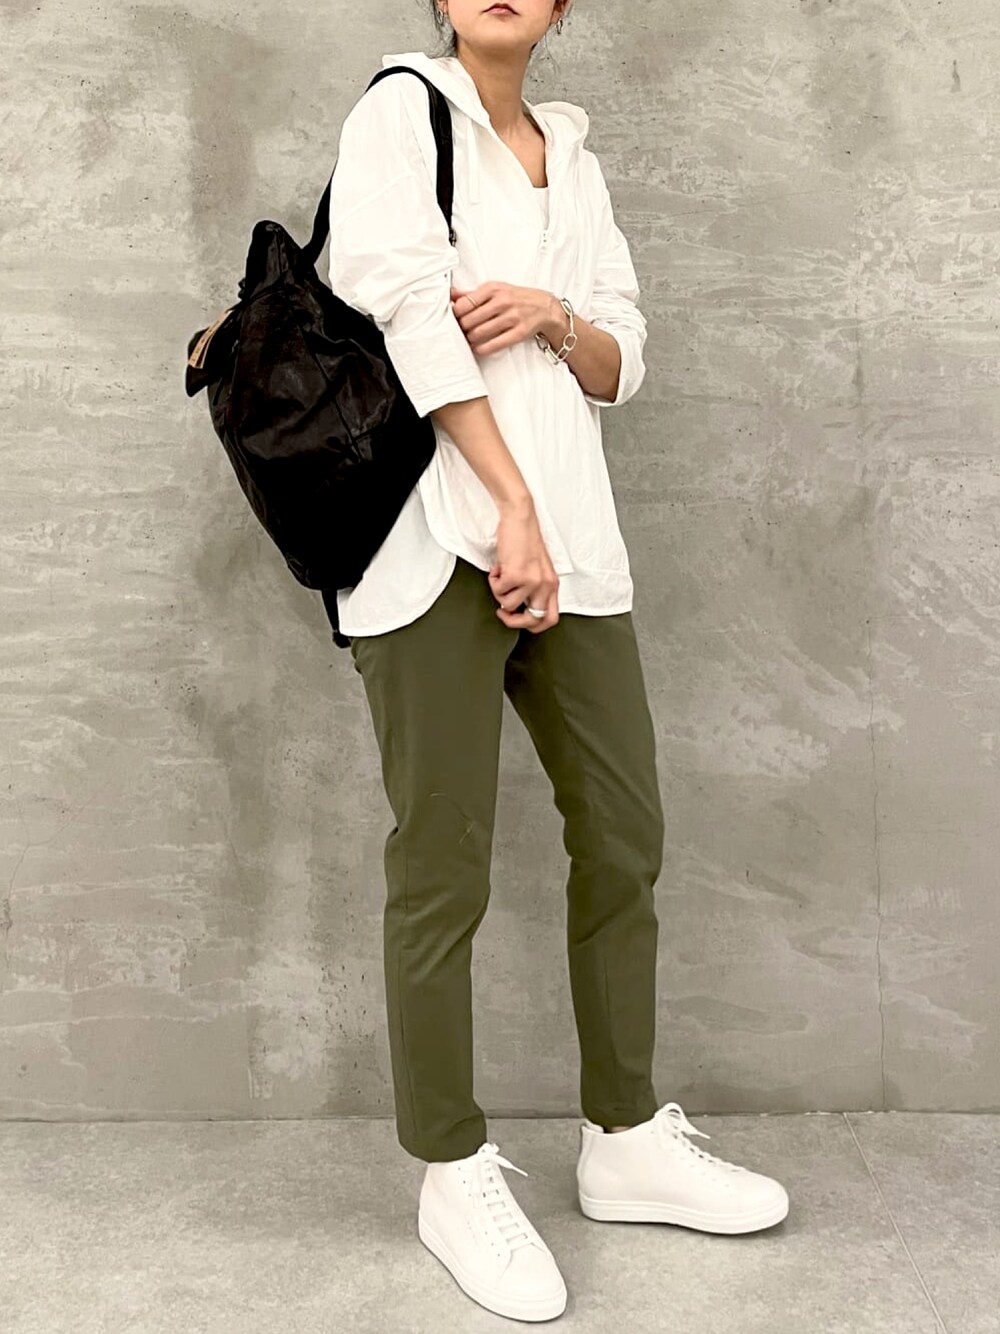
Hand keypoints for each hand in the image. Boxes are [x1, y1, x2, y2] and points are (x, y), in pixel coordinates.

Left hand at [450, 282, 562, 356]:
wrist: (544, 307)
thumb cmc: (517, 298)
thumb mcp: (495, 289)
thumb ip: (473, 294)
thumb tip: (451, 294)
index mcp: (493, 289)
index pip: (464, 303)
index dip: (455, 314)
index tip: (455, 319)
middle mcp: (502, 301)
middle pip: (469, 320)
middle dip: (462, 328)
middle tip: (461, 331)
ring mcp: (512, 317)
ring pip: (479, 333)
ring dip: (470, 339)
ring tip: (469, 339)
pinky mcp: (519, 332)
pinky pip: (494, 344)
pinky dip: (482, 349)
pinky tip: (478, 348)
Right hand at [488, 501, 559, 633]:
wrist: (520, 518)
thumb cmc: (525, 540)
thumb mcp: (537, 568)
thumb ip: (534, 588)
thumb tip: (518, 608)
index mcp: (552, 584)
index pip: (551, 619)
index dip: (534, 626)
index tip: (520, 620)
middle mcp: (545, 585)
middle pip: (533, 620)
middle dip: (513, 621)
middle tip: (502, 612)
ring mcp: (532, 581)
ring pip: (508, 604)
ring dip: (499, 591)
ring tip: (501, 574)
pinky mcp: (516, 575)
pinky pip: (498, 590)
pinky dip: (493, 579)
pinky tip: (498, 566)